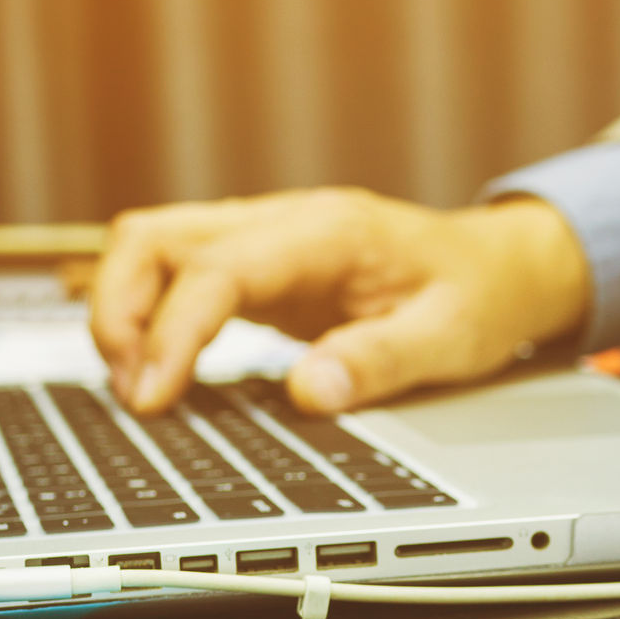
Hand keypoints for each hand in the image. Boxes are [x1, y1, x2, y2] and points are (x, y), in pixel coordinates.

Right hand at [89, 189, 592, 414]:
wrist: (500, 266)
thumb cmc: (479, 295)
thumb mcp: (450, 338)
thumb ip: (380, 362)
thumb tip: (308, 392)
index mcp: (326, 232)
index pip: (216, 270)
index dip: (173, 332)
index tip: (154, 396)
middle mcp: (283, 222)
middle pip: (153, 236)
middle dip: (120, 311)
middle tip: (133, 394)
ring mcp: (263, 238)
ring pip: (151, 246)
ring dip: (125, 311)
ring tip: (138, 388)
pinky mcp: (257, 265)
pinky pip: (178, 274)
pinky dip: (150, 315)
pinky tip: (157, 370)